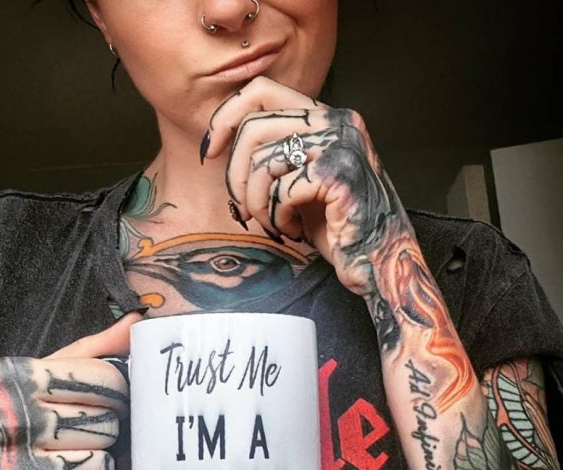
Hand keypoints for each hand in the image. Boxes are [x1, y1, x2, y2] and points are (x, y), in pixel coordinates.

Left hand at [203, 76, 411, 297]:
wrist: (376, 261)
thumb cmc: (334, 226)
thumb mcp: (299, 180)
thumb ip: (275, 153)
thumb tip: (220, 141)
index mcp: (325, 118)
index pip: (261, 91)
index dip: (226, 118)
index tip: (210, 152)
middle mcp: (336, 122)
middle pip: (254, 127)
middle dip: (236, 175)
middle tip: (243, 208)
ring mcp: (341, 146)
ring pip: (263, 162)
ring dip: (257, 203)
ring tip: (273, 224)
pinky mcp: (338, 176)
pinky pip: (281, 191)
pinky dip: (277, 218)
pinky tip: (294, 231)